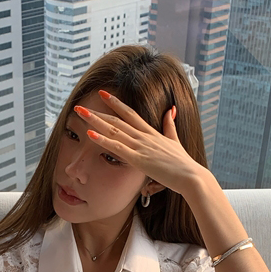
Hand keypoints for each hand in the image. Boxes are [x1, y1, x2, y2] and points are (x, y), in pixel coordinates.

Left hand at [73, 90, 205, 194]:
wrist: (191, 176)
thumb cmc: (183, 164)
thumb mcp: (175, 140)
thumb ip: (169, 125)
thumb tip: (170, 109)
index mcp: (151, 132)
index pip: (130, 113)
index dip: (115, 103)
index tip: (103, 94)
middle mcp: (144, 136)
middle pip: (117, 120)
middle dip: (98, 111)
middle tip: (81, 104)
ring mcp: (141, 147)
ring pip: (114, 130)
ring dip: (95, 121)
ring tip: (80, 113)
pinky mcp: (139, 159)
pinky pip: (117, 147)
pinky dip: (102, 140)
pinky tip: (89, 133)